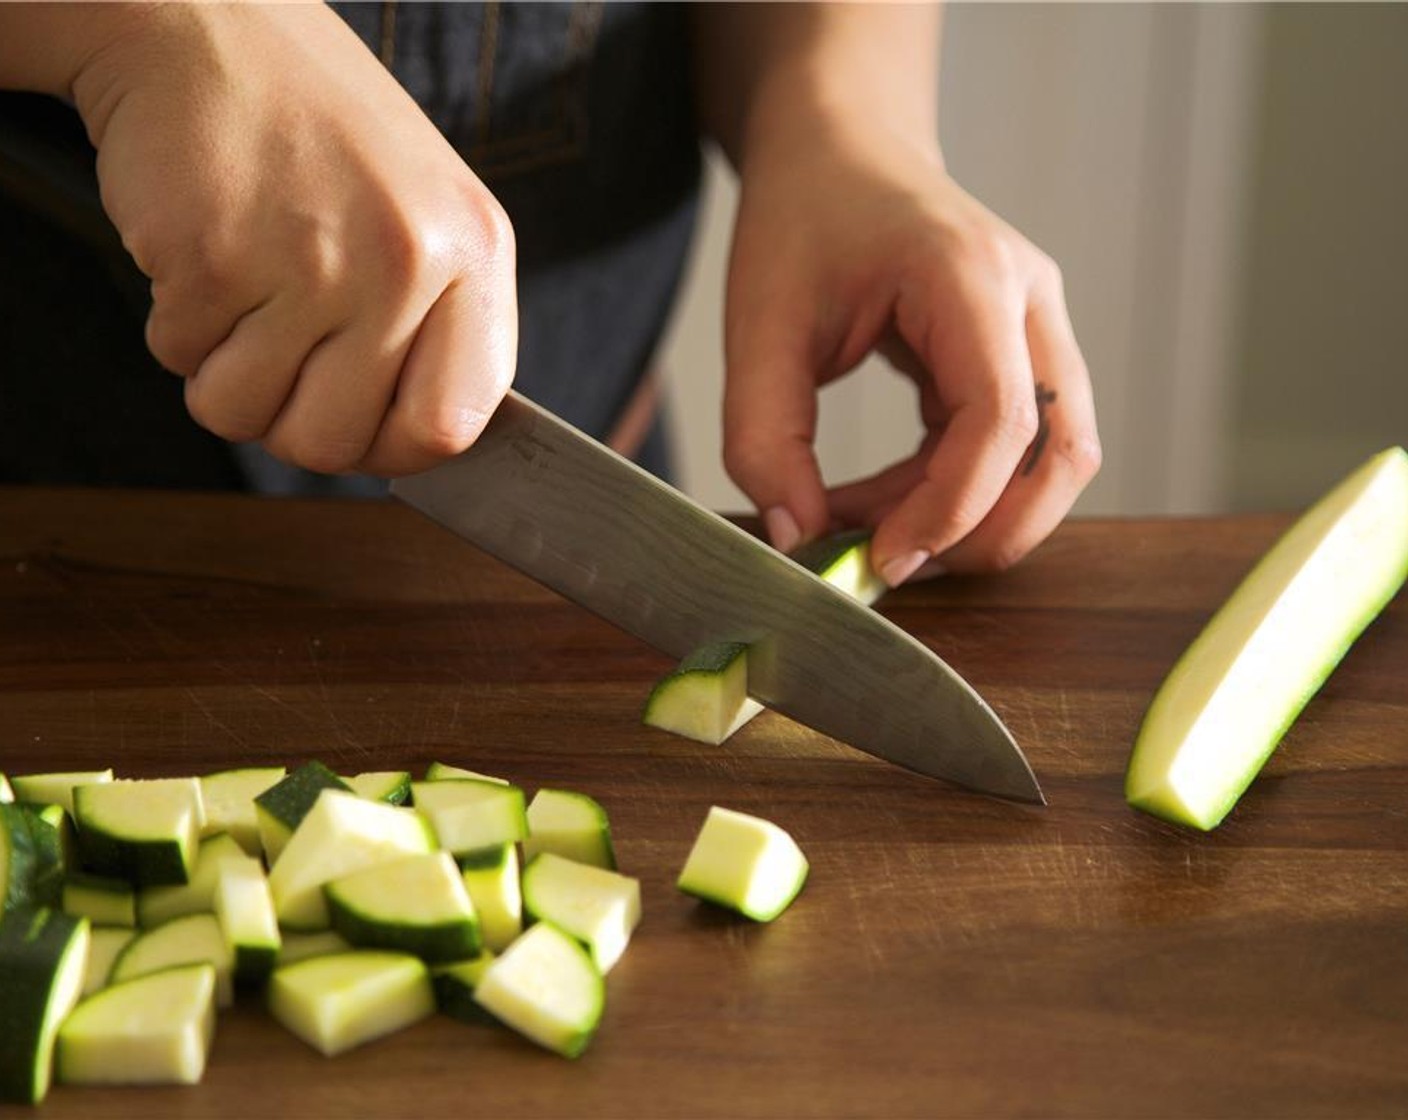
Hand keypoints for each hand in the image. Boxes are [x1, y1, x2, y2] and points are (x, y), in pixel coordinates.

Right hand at [71, 3, 515, 475]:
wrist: (209, 22)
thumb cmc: (321, 134)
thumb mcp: (425, 216)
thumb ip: (436, 327)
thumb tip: (420, 446)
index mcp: (471, 255)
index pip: (449, 427)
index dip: (392, 450)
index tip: (361, 426)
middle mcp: (403, 263)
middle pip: (335, 443)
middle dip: (289, 421)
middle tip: (279, 358)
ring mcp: (310, 261)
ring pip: (243, 415)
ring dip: (223, 374)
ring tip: (243, 292)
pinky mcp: (213, 255)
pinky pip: (179, 360)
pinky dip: (176, 324)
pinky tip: (203, 251)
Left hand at [721, 114, 1099, 583]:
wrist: (839, 151)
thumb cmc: (803, 218)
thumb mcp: (758, 326)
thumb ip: (765, 438)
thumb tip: (799, 539)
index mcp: (972, 276)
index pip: (1003, 417)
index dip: (952, 507)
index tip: (883, 559)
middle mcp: (1028, 301)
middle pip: (1060, 452)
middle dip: (986, 532)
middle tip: (892, 565)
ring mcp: (1036, 328)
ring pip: (1049, 460)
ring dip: (971, 518)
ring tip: (870, 530)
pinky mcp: (1019, 355)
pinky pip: (1012, 449)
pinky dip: (953, 493)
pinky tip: (879, 501)